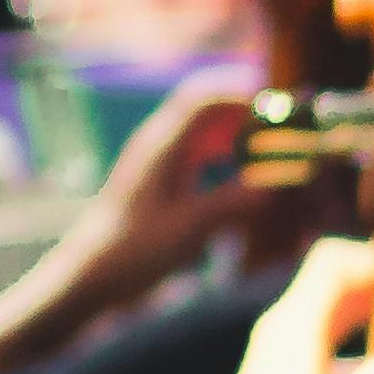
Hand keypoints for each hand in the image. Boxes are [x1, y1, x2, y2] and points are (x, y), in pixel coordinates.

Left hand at [63, 74, 309, 296]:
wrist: (93, 274)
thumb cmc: (135, 250)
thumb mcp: (189, 229)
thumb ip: (233, 204)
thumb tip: (275, 187)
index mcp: (163, 147)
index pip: (205, 100)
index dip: (243, 98)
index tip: (279, 113)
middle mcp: (158, 145)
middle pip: (205, 108)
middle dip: (243, 112)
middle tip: (281, 129)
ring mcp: (157, 162)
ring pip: (202, 130)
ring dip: (235, 133)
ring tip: (268, 150)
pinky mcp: (159, 182)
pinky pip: (197, 154)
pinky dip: (224, 155)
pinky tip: (243, 175)